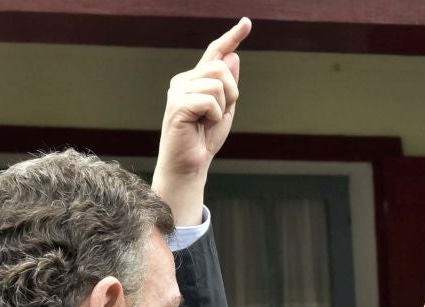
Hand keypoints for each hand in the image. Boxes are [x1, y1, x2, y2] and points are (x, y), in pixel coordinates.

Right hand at [153, 17, 250, 223]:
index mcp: (193, 80)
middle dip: (231, 93)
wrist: (189, 165)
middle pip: (221, 67)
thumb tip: (234, 56)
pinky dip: (214, 116)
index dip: (231, 37)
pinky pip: (210, 100)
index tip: (247, 22)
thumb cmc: (204, 141)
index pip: (214, 53)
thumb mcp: (224, 110)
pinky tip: (201, 126)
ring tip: (207, 122)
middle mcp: (183, 81)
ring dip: (222, 106)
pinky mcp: (177, 104)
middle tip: (218, 115)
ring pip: (218, 83)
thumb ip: (228, 85)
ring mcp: (177, 90)